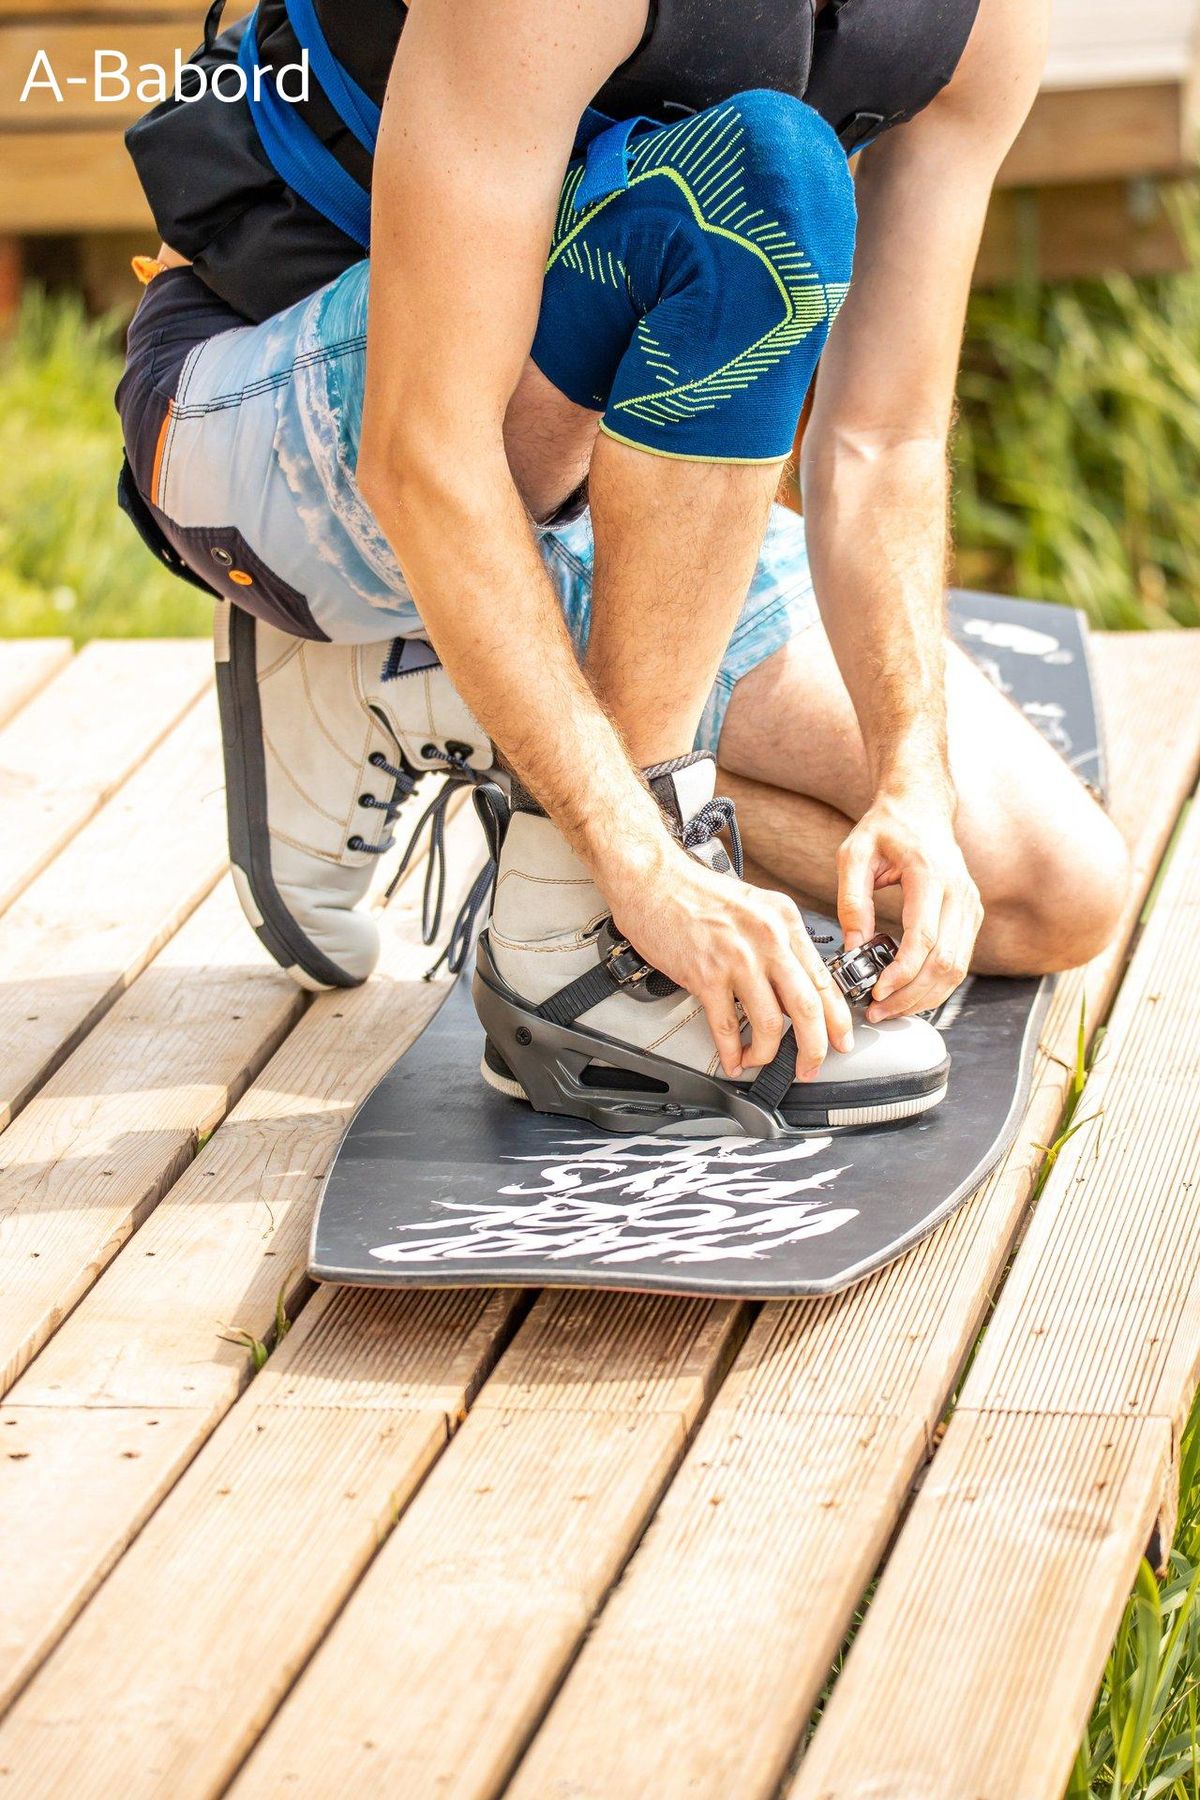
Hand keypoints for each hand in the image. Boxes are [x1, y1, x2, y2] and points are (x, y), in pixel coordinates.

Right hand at [607, 845, 854, 1082]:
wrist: (651, 880)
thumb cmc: (695, 893)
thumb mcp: (754, 907)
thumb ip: (778, 943)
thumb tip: (792, 986)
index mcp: (784, 920)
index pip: (823, 978)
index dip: (837, 1019)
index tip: (840, 1040)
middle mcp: (768, 938)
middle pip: (807, 1007)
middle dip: (814, 1047)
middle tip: (811, 1067)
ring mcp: (738, 958)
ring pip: (771, 1023)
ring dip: (768, 1054)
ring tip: (760, 1061)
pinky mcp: (706, 975)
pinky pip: (727, 1027)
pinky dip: (732, 1052)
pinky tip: (733, 1059)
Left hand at [836, 788, 982, 1019]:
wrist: (921, 807)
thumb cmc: (886, 826)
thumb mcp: (853, 855)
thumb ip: (852, 901)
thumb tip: (854, 948)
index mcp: (929, 874)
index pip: (924, 937)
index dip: (902, 972)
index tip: (876, 992)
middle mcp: (958, 892)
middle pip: (945, 961)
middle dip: (911, 995)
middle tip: (878, 1011)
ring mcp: (970, 905)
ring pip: (957, 968)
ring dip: (925, 996)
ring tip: (890, 1009)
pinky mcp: (971, 916)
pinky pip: (960, 960)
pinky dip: (936, 984)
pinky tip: (909, 993)